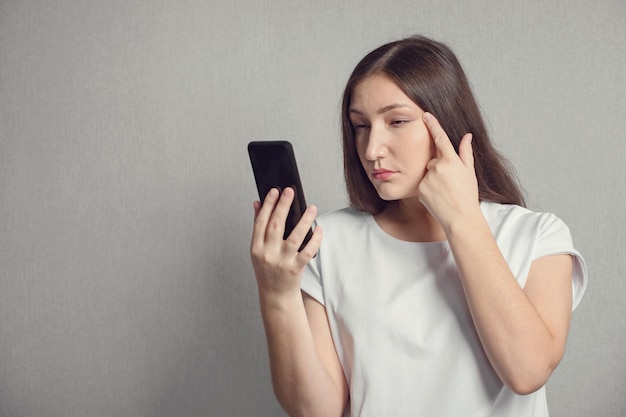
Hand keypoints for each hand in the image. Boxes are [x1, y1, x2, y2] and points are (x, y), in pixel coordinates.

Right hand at [250, 187, 321, 296]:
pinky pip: (308, 251)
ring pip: (294, 237)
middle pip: (276, 225)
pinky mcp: (296, 269)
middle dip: (283, 206)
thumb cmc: (267, 270)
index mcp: (256, 247)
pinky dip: (315, 239)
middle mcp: (268, 254)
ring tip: (312, 207)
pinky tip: (319, 228)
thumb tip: (257, 203)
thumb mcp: (258, 249)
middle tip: (290, 191)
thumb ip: (258, 226)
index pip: (261, 221)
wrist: (275, 296)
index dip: (268, 205)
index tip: (274, 191)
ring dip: (304, 221)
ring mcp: (282, 262)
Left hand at [418, 112, 479, 230]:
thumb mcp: (469, 172)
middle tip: (450, 183)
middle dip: (439, 168)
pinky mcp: (420, 188)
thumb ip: (465, 152)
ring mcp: (428, 178)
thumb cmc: (468, 195)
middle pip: (433, 160)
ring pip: (427, 173)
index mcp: (451, 161)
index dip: (433, 125)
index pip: (440, 138)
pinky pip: (422, 184)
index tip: (425, 114)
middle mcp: (438, 167)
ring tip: (444, 191)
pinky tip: (437, 197)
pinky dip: (428, 189)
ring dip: (434, 179)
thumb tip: (467, 136)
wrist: (460, 217)